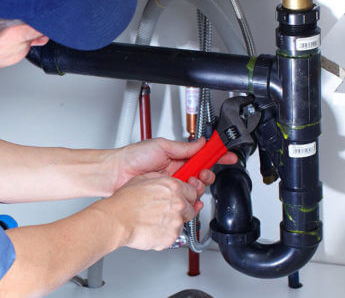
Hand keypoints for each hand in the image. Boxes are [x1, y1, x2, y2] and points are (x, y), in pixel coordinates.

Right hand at [91, 173, 198, 250]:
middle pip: (191, 208)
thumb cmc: (125, 202)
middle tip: (166, 211)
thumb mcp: (142, 179)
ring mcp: (176, 221)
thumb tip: (167, 180)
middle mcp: (178, 203)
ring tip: (155, 220)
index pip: (193, 191)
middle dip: (181, 210)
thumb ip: (161, 179)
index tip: (183, 199)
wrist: (117, 221)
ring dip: (173, 222)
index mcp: (173, 187)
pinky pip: (173, 236)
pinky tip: (153, 228)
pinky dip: (165, 234)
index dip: (187, 196)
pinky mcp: (171, 237)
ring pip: (183, 223)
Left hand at [102, 138, 235, 195]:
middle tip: (202, 175)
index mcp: (178, 157)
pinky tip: (190, 200)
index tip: (228, 156)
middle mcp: (177, 171)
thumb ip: (184, 147)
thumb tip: (202, 142)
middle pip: (203, 175)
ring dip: (197, 188)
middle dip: (207, 175)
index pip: (202, 156)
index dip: (217, 156)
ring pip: (195, 189)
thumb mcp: (161, 146)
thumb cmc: (133, 157)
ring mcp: (172, 185)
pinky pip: (185, 201)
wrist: (116, 174)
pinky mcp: (167, 197)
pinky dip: (191, 202)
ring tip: (188, 184)